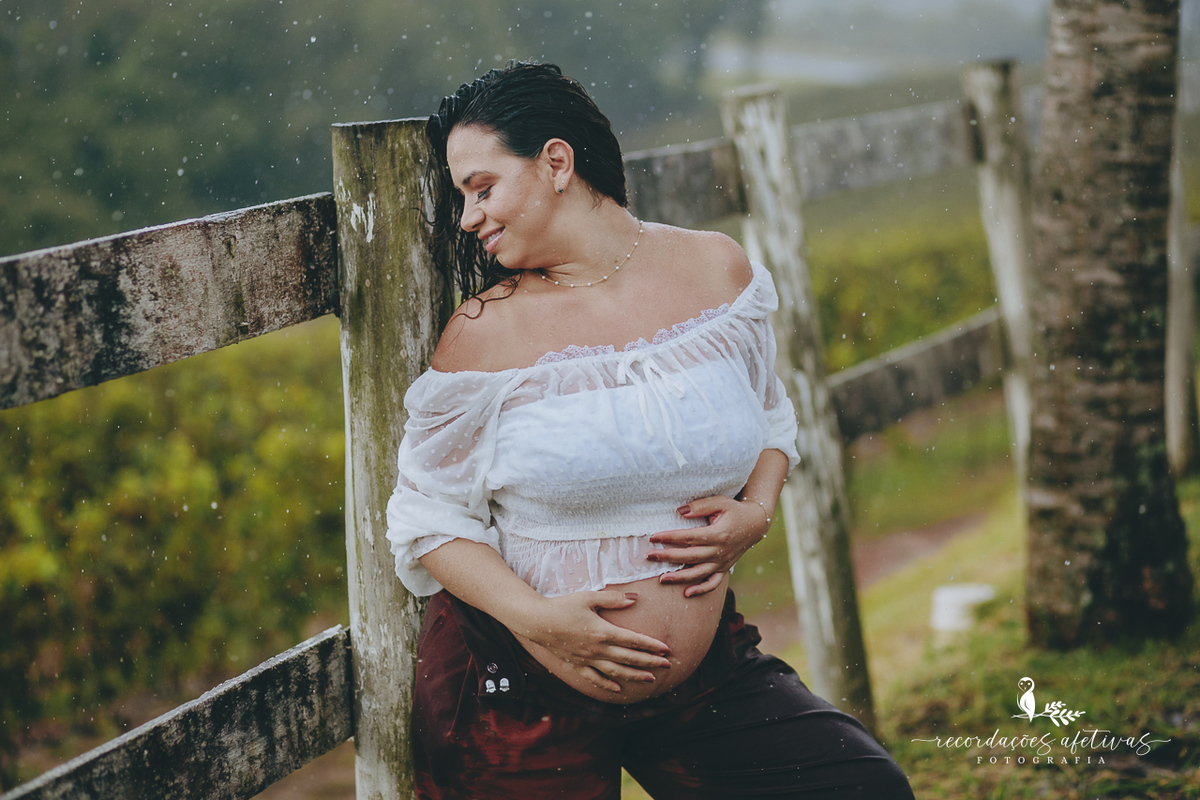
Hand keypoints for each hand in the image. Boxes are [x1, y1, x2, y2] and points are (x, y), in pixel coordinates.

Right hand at [519, 590, 672, 693]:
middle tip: (668, 665)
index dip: (651, 646)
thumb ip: (612, 599)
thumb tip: (634, 598)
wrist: (537, 621)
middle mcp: (598, 649)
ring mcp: (587, 660)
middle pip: (629, 658)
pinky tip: (618, 690)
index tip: (667, 649)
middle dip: (650, 662)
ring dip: (634, 676)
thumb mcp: (588, 597)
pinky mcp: (577, 665)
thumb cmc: (563, 606)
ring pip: (616, 672)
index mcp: (603, 632)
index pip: (633, 640)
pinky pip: (594, 678)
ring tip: (650, 679)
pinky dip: (607, 685)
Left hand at [647, 495, 771, 596]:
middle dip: (668, 557)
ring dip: (679, 578)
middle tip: (649, 556)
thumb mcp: (720, 502)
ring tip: (661, 579)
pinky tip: (686, 593)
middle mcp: (720, 551)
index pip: (690, 537)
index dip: (671, 537)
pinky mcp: (724, 569)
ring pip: (699, 573)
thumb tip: (680, 511)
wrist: (755, 524)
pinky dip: (701, 590)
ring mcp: (723, 563)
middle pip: (690, 556)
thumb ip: (700, 506)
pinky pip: (713, 583)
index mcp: (719, 534)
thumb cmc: (734, 511)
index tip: (654, 537)